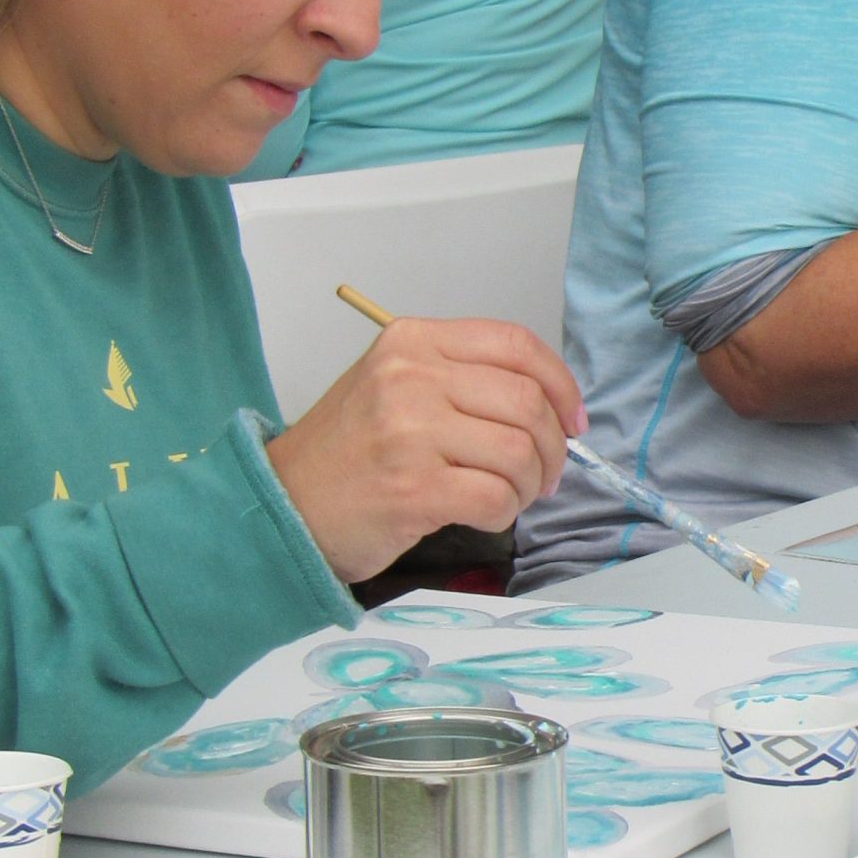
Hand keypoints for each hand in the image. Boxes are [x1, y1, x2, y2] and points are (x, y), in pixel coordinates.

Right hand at [266, 319, 584, 583]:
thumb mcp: (394, 384)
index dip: (560, 384)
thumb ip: (463, 379)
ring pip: (519, 452)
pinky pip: (495, 497)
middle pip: (527, 401)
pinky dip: (505, 513)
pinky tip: (485, 515)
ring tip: (509, 496)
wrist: (283, 504)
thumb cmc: (347, 452)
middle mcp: (410, 377)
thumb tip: (550, 405)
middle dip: (554, 446)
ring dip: (528, 484)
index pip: (515, 344)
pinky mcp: (412, 489)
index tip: (573, 419)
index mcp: (412, 341)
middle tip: (544, 474)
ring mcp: (409, 432)